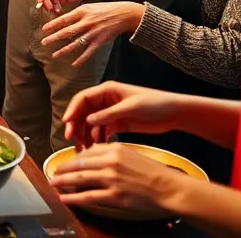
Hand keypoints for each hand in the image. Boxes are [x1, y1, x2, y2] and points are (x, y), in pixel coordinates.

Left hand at [41, 1, 144, 65]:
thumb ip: (76, 13)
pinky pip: (88, 52)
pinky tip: (73, 64)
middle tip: (43, 43)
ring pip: (75, 43)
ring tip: (54, 55)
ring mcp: (93, 33)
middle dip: (54, 38)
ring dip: (64, 50)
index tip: (43, 30)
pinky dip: (81, 59)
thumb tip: (62, 19)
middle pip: (67, 32)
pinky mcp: (100, 41)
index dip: (52, 25)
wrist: (123, 14)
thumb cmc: (103, 9)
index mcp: (82, 12)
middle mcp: (86, 22)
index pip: (63, 19)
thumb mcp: (88, 6)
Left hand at [50, 141, 183, 217]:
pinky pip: (89, 196)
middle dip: (63, 169)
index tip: (65, 163)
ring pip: (80, 180)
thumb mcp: (130, 153)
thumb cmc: (152, 171)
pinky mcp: (114, 196)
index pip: (87, 153)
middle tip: (53, 172)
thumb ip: (110, 152)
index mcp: (114, 150)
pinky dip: (74, 198)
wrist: (168, 187)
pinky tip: (65, 198)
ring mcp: (111, 180)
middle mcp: (110, 162)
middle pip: (79, 165)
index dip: (73, 159)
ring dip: (63, 182)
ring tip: (53, 183)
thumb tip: (91, 154)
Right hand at [62, 81, 183, 149]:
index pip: (83, 99)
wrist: (173, 113)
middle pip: (84, 112)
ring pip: (91, 123)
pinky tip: (98, 148)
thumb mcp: (131, 107)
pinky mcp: (118, 123)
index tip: (66, 124)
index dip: (72, 110)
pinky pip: (101, 131)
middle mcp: (105, 100)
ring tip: (84, 149)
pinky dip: (97, 139)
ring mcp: (111, 112)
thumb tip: (87, 121)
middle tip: (73, 141)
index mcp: (107, 91)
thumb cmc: (153, 104)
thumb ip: (109, 114)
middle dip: (76, 126)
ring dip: (86, 135)